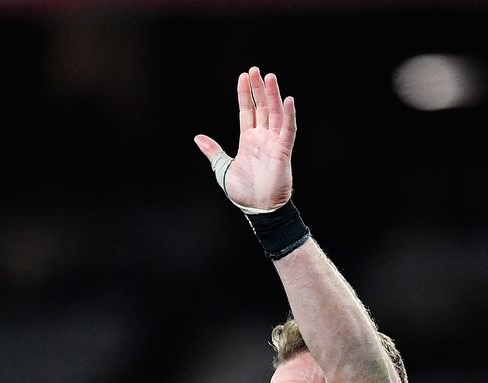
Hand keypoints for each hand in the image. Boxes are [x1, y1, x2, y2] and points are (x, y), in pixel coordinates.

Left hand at [195, 66, 296, 210]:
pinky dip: (288, 115)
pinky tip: (287, 100)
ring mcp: (274, 143)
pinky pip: (288, 130)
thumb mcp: (223, 168)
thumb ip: (213, 152)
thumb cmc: (243, 192)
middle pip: (262, 107)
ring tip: (270, 77)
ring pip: (275, 114)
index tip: (243, 76)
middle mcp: (262, 137)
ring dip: (273, 95)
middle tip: (255, 70)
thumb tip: (199, 138)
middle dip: (258, 89)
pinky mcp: (283, 151)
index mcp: (248, 140)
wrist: (258, 208)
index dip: (245, 94)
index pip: (247, 111)